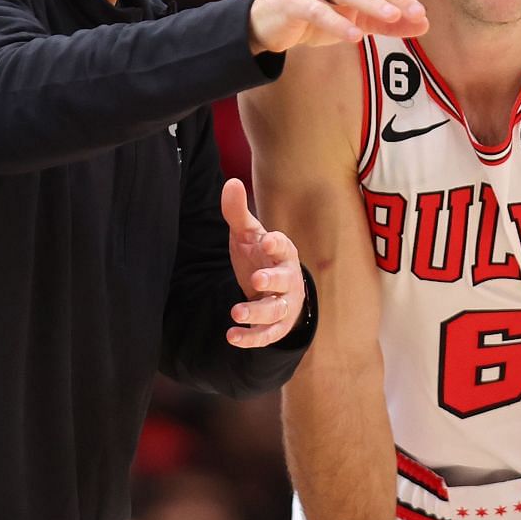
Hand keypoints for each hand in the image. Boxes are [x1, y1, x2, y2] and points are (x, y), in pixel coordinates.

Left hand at [221, 178, 304, 347]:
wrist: (273, 290)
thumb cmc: (260, 257)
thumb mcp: (248, 235)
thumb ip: (237, 212)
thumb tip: (231, 182)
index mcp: (283, 254)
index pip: (285, 247)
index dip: (277, 244)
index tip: (267, 240)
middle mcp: (288, 279)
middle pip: (285, 281)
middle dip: (272, 281)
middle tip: (256, 280)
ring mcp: (285, 304)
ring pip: (276, 311)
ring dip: (257, 313)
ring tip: (235, 312)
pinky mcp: (277, 326)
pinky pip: (268, 334)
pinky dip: (251, 338)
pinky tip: (232, 336)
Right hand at [249, 0, 429, 51]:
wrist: (268, 23)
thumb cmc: (318, 15)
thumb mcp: (356, 18)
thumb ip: (388, 22)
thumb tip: (424, 25)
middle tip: (418, 10)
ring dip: (372, 4)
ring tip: (393, 16)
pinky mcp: (292, 2)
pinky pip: (318, 12)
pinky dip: (337, 24)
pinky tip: (354, 36)